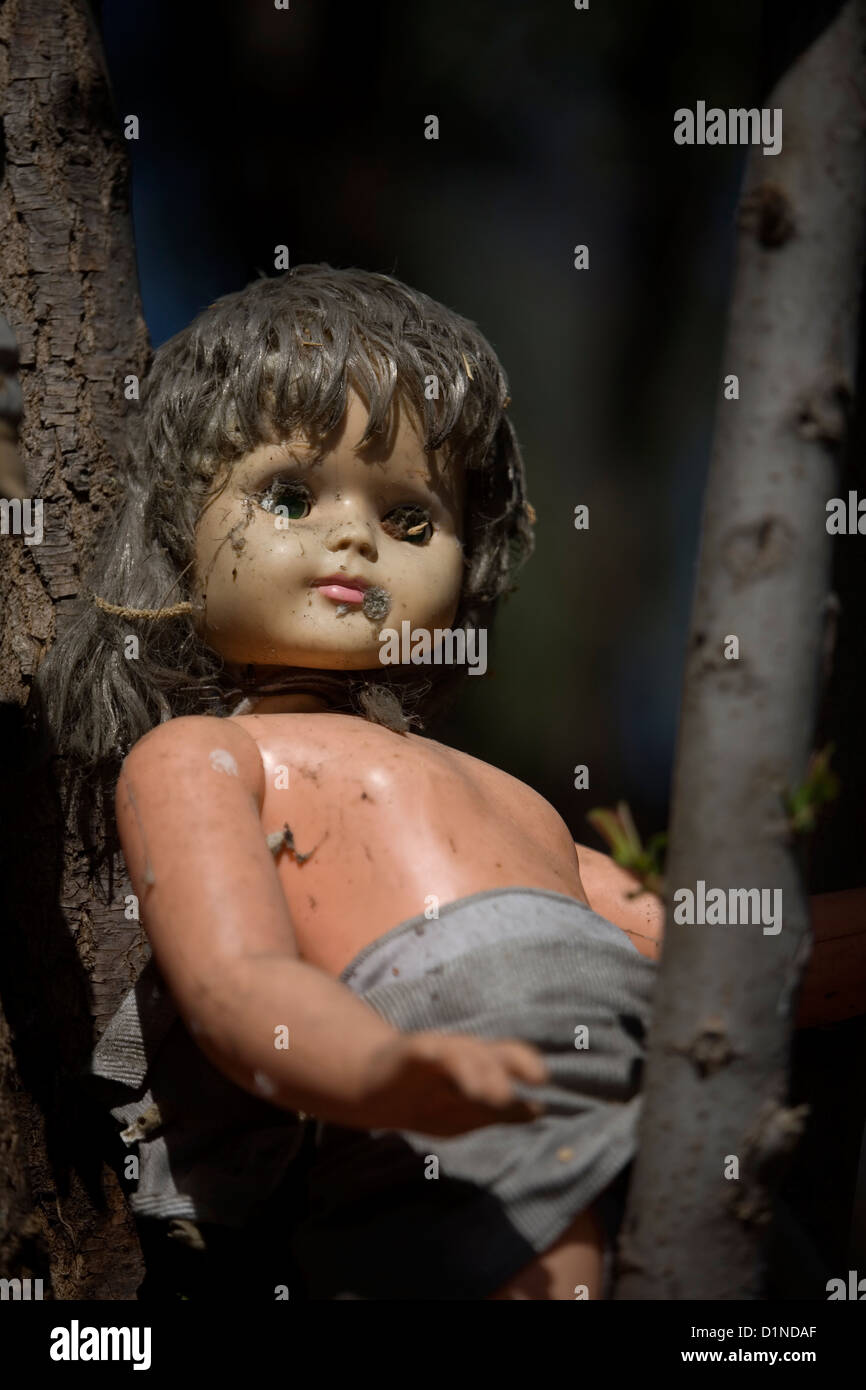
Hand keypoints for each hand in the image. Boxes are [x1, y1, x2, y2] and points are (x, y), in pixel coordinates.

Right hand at [351, 1030, 549, 1136]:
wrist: (373, 1088)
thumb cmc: (427, 1097)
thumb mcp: (465, 1111)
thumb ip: (500, 1113)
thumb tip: (539, 1110)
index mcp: (479, 1065)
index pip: (509, 1056)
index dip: (526, 1063)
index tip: (542, 1080)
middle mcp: (463, 1052)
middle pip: (490, 1052)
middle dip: (508, 1066)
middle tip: (521, 1087)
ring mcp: (437, 1051)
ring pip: (463, 1053)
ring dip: (479, 1071)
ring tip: (492, 1095)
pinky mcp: (412, 1051)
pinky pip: (430, 1053)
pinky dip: (444, 1059)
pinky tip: (451, 1070)